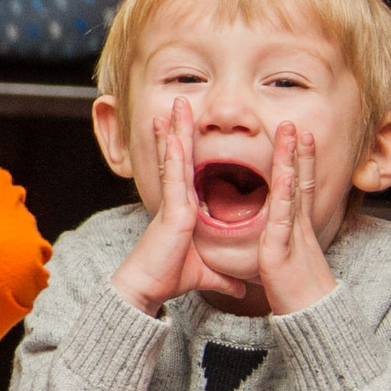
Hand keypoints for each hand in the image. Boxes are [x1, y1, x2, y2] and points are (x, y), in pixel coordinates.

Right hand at [111, 98, 247, 314]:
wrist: (147, 288)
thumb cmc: (170, 278)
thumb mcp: (207, 273)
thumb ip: (224, 276)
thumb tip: (243, 287)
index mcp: (186, 208)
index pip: (189, 169)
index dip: (188, 146)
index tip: (189, 126)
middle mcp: (179, 200)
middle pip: (180, 156)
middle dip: (180, 128)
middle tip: (181, 102)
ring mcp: (174, 203)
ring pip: (175, 159)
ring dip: (176, 131)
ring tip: (176, 106)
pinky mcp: (172, 211)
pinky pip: (174, 178)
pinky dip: (174, 156)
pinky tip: (174, 137)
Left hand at [255, 120, 338, 314]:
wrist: (310, 319)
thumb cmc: (297, 294)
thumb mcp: (285, 263)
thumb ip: (279, 247)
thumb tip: (272, 239)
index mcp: (294, 227)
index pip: (296, 187)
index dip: (297, 161)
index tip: (297, 137)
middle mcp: (296, 226)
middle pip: (299, 179)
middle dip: (298, 150)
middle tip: (296, 123)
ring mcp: (291, 235)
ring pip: (293, 190)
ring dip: (293, 160)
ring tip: (294, 133)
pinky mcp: (281, 250)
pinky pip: (282, 217)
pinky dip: (283, 194)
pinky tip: (283, 174)